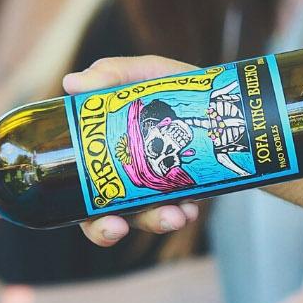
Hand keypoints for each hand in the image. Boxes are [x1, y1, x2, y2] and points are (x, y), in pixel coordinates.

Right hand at [62, 55, 204, 246]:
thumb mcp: (151, 73)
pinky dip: (179, 214)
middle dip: (104, 228)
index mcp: (104, 146)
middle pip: (98, 212)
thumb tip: (72, 83)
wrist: (231, 104)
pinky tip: (189, 210)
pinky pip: (173, 212)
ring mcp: (152, 186)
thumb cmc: (181, 88)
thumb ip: (115, 73)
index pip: (76, 180)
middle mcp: (122, 172)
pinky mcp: (180, 194)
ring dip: (153, 221)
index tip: (84, 215)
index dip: (72, 204)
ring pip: (140, 218)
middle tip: (117, 228)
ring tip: (175, 216)